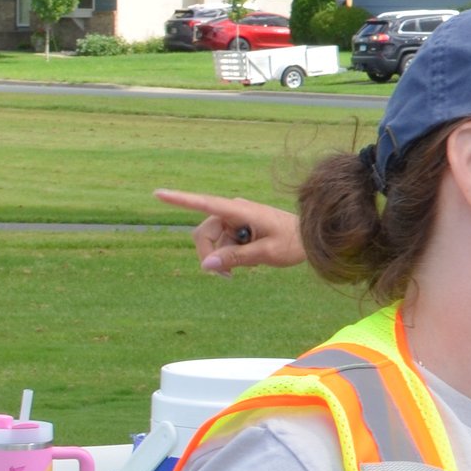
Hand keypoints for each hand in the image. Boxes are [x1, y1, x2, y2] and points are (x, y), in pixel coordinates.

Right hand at [155, 189, 304, 275]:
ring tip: (250, 267)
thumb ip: (236, 258)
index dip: (180, 200)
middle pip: (204, 233)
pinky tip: (252, 260)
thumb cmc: (294, 242)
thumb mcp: (266, 253)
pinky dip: (232, 255)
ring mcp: (235, 219)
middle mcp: (233, 211)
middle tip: (226, 277)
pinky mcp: (239, 228)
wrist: (313, 238)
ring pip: (214, 242)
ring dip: (225, 258)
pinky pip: (224, 244)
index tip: (157, 193)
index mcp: (240, 210)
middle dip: (210, 255)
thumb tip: (206, 265)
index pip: (205, 203)